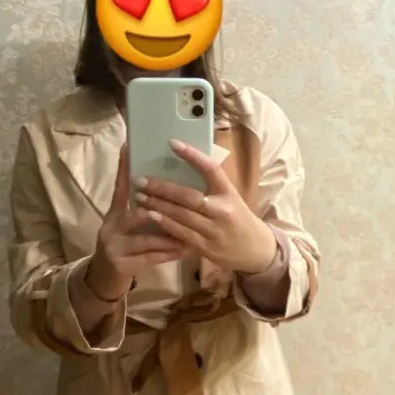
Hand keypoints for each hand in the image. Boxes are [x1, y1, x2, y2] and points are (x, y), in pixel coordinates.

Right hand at [86, 145, 189, 300]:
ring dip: (170, 234)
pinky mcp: (123, 264)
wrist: (105, 275)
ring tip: (191, 230)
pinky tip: (186, 249)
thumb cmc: (124, 242)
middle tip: (183, 203)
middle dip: (159, 209)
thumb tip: (162, 183)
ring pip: (147, 239)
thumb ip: (142, 205)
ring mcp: (115, 246)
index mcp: (114, 213)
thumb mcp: (127, 222)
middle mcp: (111, 227)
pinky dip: (170, 253)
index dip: (124, 168)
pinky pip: (151, 258)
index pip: (120, 187)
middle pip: (136, 214)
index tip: (129, 148)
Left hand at [133, 139, 275, 275]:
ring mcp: (214, 230)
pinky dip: (165, 224)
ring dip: (158, 205)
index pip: (212, 169)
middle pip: (189, 196)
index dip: (193, 156)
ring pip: (182, 215)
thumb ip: (210, 186)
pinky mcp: (207, 247)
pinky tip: (150, 215)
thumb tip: (181, 166)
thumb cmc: (237, 218)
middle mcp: (223, 210)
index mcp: (229, 192)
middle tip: (140, 180)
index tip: (172, 143)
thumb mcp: (230, 198)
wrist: (255, 250)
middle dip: (162, 188)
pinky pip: (181, 234)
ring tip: (139, 196)